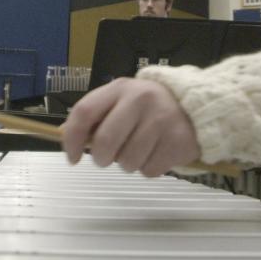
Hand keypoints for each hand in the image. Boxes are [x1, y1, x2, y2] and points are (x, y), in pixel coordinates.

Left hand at [61, 77, 200, 176]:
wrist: (194, 107)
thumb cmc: (148, 108)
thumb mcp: (121, 100)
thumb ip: (96, 114)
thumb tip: (67, 135)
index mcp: (120, 88)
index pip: (84, 112)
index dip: (72, 138)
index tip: (72, 157)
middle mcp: (140, 100)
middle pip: (104, 142)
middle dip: (101, 158)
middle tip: (107, 158)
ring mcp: (161, 121)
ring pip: (127, 162)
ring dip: (127, 164)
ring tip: (139, 149)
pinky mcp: (177, 142)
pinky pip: (148, 170)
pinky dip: (148, 168)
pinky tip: (156, 152)